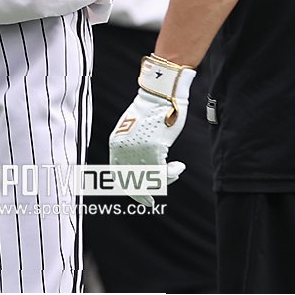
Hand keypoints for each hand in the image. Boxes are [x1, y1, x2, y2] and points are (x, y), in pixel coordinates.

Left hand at [108, 54, 195, 206]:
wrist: (160, 93)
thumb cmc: (152, 109)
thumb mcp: (134, 130)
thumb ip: (133, 148)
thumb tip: (142, 169)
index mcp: (116, 144)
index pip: (117, 175)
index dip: (128, 188)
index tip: (139, 196)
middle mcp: (123, 149)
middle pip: (131, 182)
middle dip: (142, 194)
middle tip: (151, 202)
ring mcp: (138, 150)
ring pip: (150, 179)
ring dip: (165, 179)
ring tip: (174, 171)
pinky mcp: (153, 149)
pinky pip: (163, 172)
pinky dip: (172, 173)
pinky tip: (179, 167)